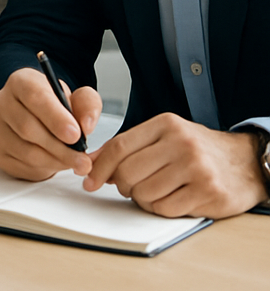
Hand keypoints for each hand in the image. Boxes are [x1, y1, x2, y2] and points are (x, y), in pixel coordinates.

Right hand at [0, 67, 99, 180]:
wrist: (36, 118)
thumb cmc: (55, 107)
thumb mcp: (76, 98)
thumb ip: (87, 104)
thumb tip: (86, 124)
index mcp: (20, 81)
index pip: (34, 96)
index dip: (55, 117)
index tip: (75, 135)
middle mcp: (1, 101)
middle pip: (27, 128)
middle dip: (60, 148)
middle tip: (82, 160)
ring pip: (25, 151)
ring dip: (55, 161)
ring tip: (73, 162)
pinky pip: (21, 165)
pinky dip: (43, 169)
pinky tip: (55, 162)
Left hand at [83, 113, 267, 217]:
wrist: (244, 162)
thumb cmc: (198, 149)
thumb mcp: (164, 135)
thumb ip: (129, 145)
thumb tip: (93, 160)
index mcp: (165, 124)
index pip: (119, 146)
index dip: (99, 166)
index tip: (89, 179)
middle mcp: (180, 143)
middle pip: (128, 172)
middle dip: (121, 185)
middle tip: (128, 187)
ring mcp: (196, 168)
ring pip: (145, 193)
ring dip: (141, 198)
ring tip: (153, 191)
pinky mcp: (208, 193)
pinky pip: (166, 209)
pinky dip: (159, 209)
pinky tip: (169, 200)